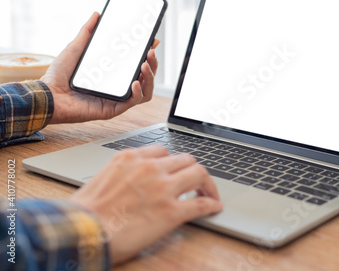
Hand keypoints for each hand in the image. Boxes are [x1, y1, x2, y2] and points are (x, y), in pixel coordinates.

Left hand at [40, 12, 159, 123]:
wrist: (48, 95)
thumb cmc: (59, 75)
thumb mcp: (75, 48)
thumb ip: (87, 32)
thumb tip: (97, 15)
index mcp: (113, 72)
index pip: (137, 63)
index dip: (148, 53)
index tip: (152, 41)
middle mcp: (118, 85)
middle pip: (146, 76)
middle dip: (153, 64)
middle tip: (150, 52)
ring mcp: (117, 97)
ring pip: (146, 90)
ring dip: (150, 78)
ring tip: (145, 66)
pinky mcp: (114, 108)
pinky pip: (133, 102)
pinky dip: (138, 92)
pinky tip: (134, 82)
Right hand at [70, 145, 222, 264]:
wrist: (79, 232)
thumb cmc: (83, 213)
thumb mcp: (101, 179)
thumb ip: (122, 174)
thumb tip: (131, 182)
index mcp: (131, 158)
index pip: (163, 150)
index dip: (172, 162)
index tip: (175, 170)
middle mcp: (149, 168)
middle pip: (185, 159)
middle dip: (192, 170)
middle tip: (195, 182)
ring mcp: (163, 188)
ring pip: (198, 173)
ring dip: (207, 184)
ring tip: (209, 193)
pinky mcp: (171, 211)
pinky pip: (201, 203)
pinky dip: (211, 204)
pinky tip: (214, 207)